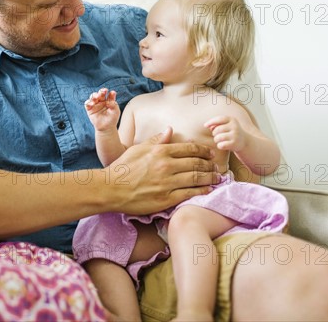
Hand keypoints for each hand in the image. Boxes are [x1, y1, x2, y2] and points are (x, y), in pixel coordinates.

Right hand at [84, 88, 119, 130]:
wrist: (106, 128)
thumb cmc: (112, 119)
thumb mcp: (115, 111)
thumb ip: (113, 105)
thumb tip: (108, 101)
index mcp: (109, 100)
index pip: (109, 94)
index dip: (110, 93)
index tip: (112, 93)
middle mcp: (101, 101)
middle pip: (100, 93)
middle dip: (101, 91)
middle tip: (103, 91)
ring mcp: (95, 104)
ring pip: (93, 97)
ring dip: (94, 95)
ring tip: (97, 97)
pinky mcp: (90, 109)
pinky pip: (87, 103)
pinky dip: (88, 102)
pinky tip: (92, 103)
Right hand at [104, 127, 218, 214]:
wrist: (110, 189)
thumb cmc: (122, 168)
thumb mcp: (138, 149)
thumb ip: (156, 140)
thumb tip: (170, 130)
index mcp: (160, 151)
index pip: (189, 148)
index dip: (203, 150)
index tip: (210, 153)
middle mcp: (166, 165)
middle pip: (196, 163)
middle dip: (210, 164)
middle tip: (217, 166)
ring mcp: (167, 182)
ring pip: (196, 178)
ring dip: (210, 177)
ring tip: (217, 177)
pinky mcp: (166, 198)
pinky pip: (189, 193)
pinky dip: (201, 190)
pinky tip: (208, 189)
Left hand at [204, 116, 246, 151]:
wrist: (244, 141)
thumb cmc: (231, 132)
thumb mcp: (226, 125)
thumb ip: (216, 124)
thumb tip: (207, 125)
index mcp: (232, 119)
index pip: (219, 119)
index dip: (211, 122)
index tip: (205, 125)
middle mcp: (235, 126)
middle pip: (217, 130)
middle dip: (214, 133)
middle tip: (217, 136)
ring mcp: (235, 135)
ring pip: (218, 138)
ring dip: (216, 140)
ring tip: (219, 140)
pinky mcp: (234, 144)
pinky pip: (221, 145)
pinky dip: (219, 146)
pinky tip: (223, 145)